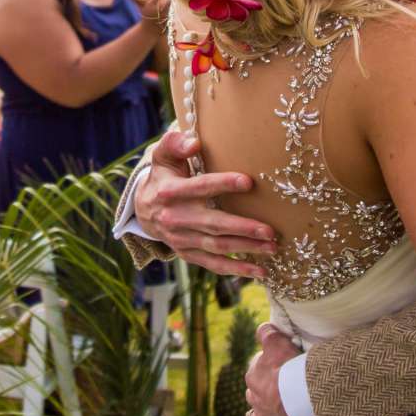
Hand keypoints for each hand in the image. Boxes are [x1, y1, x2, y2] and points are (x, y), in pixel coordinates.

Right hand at [132, 128, 272, 277]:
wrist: (143, 209)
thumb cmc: (164, 176)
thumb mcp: (163, 156)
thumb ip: (176, 145)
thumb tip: (194, 143)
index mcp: (170, 192)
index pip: (199, 187)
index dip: (222, 184)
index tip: (248, 182)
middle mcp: (174, 218)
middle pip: (212, 224)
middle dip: (242, 228)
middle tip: (269, 230)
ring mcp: (181, 239)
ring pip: (216, 247)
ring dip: (245, 249)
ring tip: (272, 247)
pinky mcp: (187, 254)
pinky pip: (213, 265)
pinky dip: (236, 270)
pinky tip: (260, 272)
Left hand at [245, 325, 299, 415]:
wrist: (303, 400)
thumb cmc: (293, 371)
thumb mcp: (279, 344)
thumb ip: (268, 334)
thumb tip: (261, 329)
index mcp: (254, 376)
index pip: (257, 371)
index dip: (271, 370)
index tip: (283, 371)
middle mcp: (253, 398)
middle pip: (256, 394)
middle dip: (265, 393)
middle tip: (283, 392)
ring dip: (262, 415)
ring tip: (275, 414)